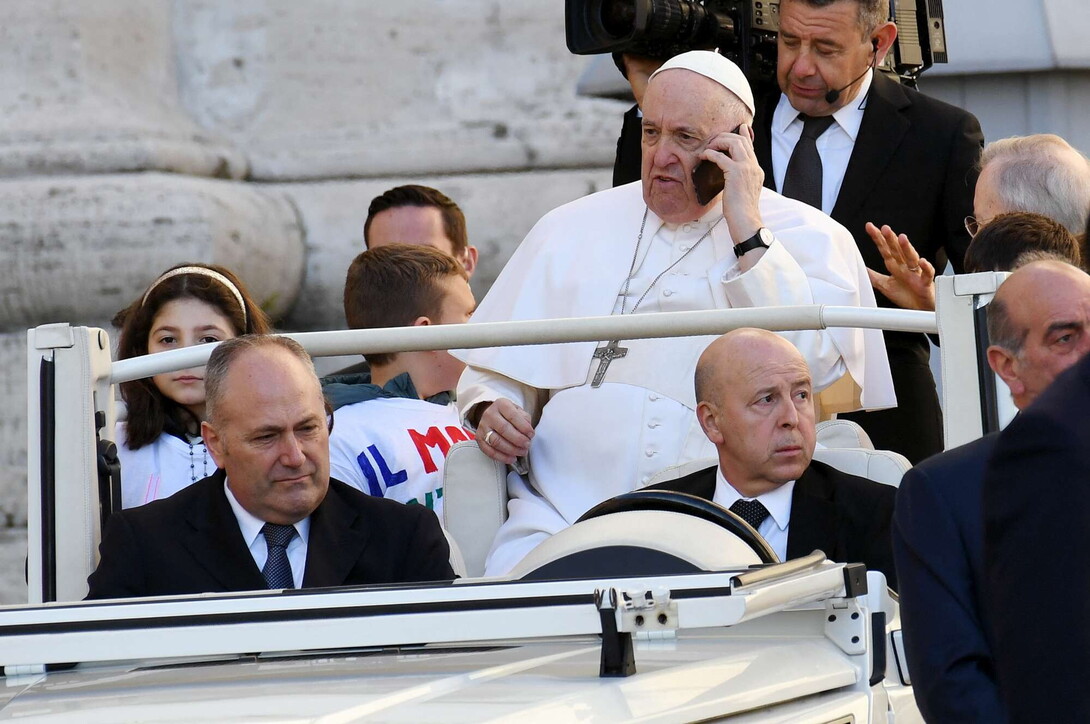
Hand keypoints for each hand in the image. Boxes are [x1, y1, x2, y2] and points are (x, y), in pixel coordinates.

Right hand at [475, 398, 534, 464]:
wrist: (494, 416)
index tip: (531, 434)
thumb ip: (525, 420)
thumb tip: (528, 433)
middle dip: (518, 440)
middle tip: (527, 445)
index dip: (524, 427)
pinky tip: (511, 458)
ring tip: (522, 452)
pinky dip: (502, 457)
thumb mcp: (519, 411)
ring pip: (496, 441)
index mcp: (501, 404)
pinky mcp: (479, 438)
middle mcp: (489, 414)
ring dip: (511, 449)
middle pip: (504, 429)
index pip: (513, 416)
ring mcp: (482, 427)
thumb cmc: (509, 415)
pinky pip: (489, 451)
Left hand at [701, 123, 764, 249]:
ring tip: (709, 147)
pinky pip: (721, 157)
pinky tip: (704, 156)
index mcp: (756, 170)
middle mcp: (754, 166)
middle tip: (712, 141)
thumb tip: (728, 174)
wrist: (746, 221)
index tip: (737, 128)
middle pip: (741, 140)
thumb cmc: (741, 211)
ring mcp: (746, 168)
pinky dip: (711, 154)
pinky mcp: (736, 173)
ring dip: (719, 142)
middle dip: (725, 136)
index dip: (742, 134)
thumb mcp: (742, 191)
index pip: (750, 146)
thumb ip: (738, 179)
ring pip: (734, 142)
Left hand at [865, 222, 935, 310]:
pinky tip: (921, 261)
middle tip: (884, 228)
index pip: (885, 249)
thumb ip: (873, 276)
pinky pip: (927, 273)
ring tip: (901, 238)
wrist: (920, 309)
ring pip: (911, 257)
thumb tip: (860, 268)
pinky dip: (925, 267)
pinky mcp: (925, 283)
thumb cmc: (906, 295)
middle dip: (891, 239)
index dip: (878, 238)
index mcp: (895, 266)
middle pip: (897, 250)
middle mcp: (905, 266)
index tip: (870, 227)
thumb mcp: (885, 285)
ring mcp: (915, 273)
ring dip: (907, 248)